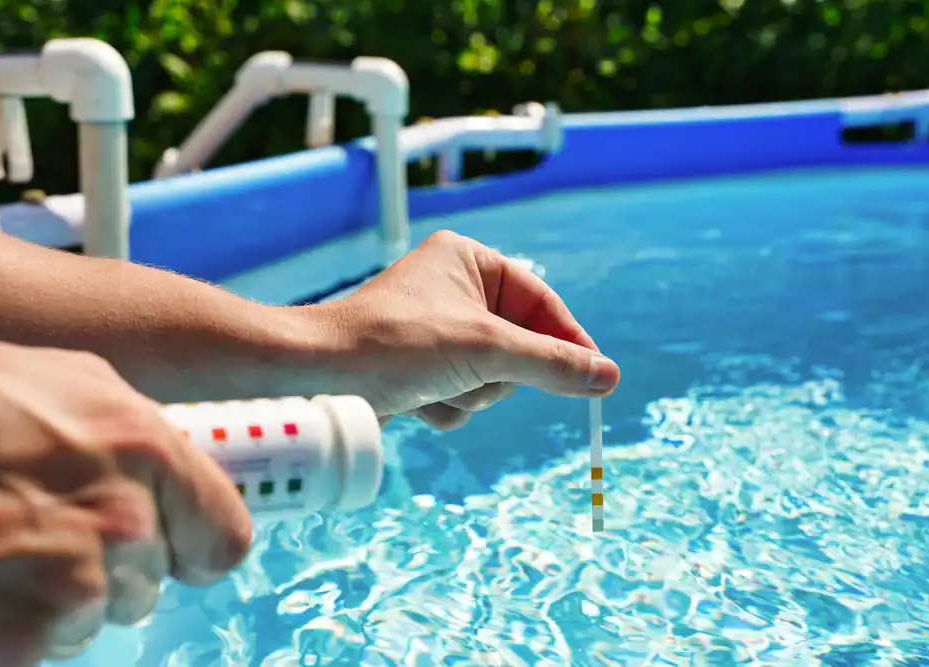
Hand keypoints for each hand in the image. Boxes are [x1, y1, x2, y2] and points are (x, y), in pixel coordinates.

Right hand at [0, 342, 250, 666]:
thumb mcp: (51, 382)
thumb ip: (126, 432)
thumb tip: (169, 469)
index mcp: (142, 446)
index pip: (223, 534)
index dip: (198, 544)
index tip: (184, 551)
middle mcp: (122, 519)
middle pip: (150, 579)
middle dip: (107, 565)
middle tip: (39, 531)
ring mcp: (70, 586)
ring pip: (93, 617)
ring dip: (54, 600)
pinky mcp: (15, 642)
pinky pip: (37, 649)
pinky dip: (6, 631)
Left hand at [321, 230, 619, 428]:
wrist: (320, 378)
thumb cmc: (398, 345)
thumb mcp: (486, 351)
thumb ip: (551, 364)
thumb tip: (608, 377)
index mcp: (469, 260)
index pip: (540, 302)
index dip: (568, 341)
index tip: (597, 378)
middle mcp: (452, 287)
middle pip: (518, 345)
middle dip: (498, 374)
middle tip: (477, 378)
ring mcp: (435, 329)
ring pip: (491, 376)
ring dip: (471, 394)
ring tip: (436, 387)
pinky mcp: (419, 365)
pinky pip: (461, 393)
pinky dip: (447, 406)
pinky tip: (417, 402)